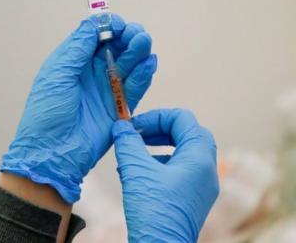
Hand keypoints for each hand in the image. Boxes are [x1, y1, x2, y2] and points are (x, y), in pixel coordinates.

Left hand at [0, 15, 157, 203]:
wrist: (53, 153)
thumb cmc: (46, 114)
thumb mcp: (57, 75)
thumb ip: (77, 48)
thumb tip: (93, 22)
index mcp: (72, 62)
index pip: (95, 36)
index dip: (107, 26)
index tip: (117, 24)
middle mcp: (90, 73)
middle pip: (115, 47)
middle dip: (127, 36)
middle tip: (135, 33)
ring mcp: (106, 90)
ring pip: (128, 64)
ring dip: (138, 51)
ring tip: (143, 42)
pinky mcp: (119, 107)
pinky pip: (135, 87)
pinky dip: (143, 75)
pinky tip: (148, 63)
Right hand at [112, 109, 218, 241]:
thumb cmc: (152, 211)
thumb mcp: (135, 170)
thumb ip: (128, 143)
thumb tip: (121, 127)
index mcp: (199, 158)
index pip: (183, 119)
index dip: (156, 117)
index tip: (134, 125)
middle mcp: (207, 170)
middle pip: (187, 134)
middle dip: (159, 130)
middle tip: (137, 134)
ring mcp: (203, 186)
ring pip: (184, 153)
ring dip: (159, 147)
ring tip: (134, 154)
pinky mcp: (193, 199)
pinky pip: (180, 171)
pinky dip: (160, 165)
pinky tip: (138, 174)